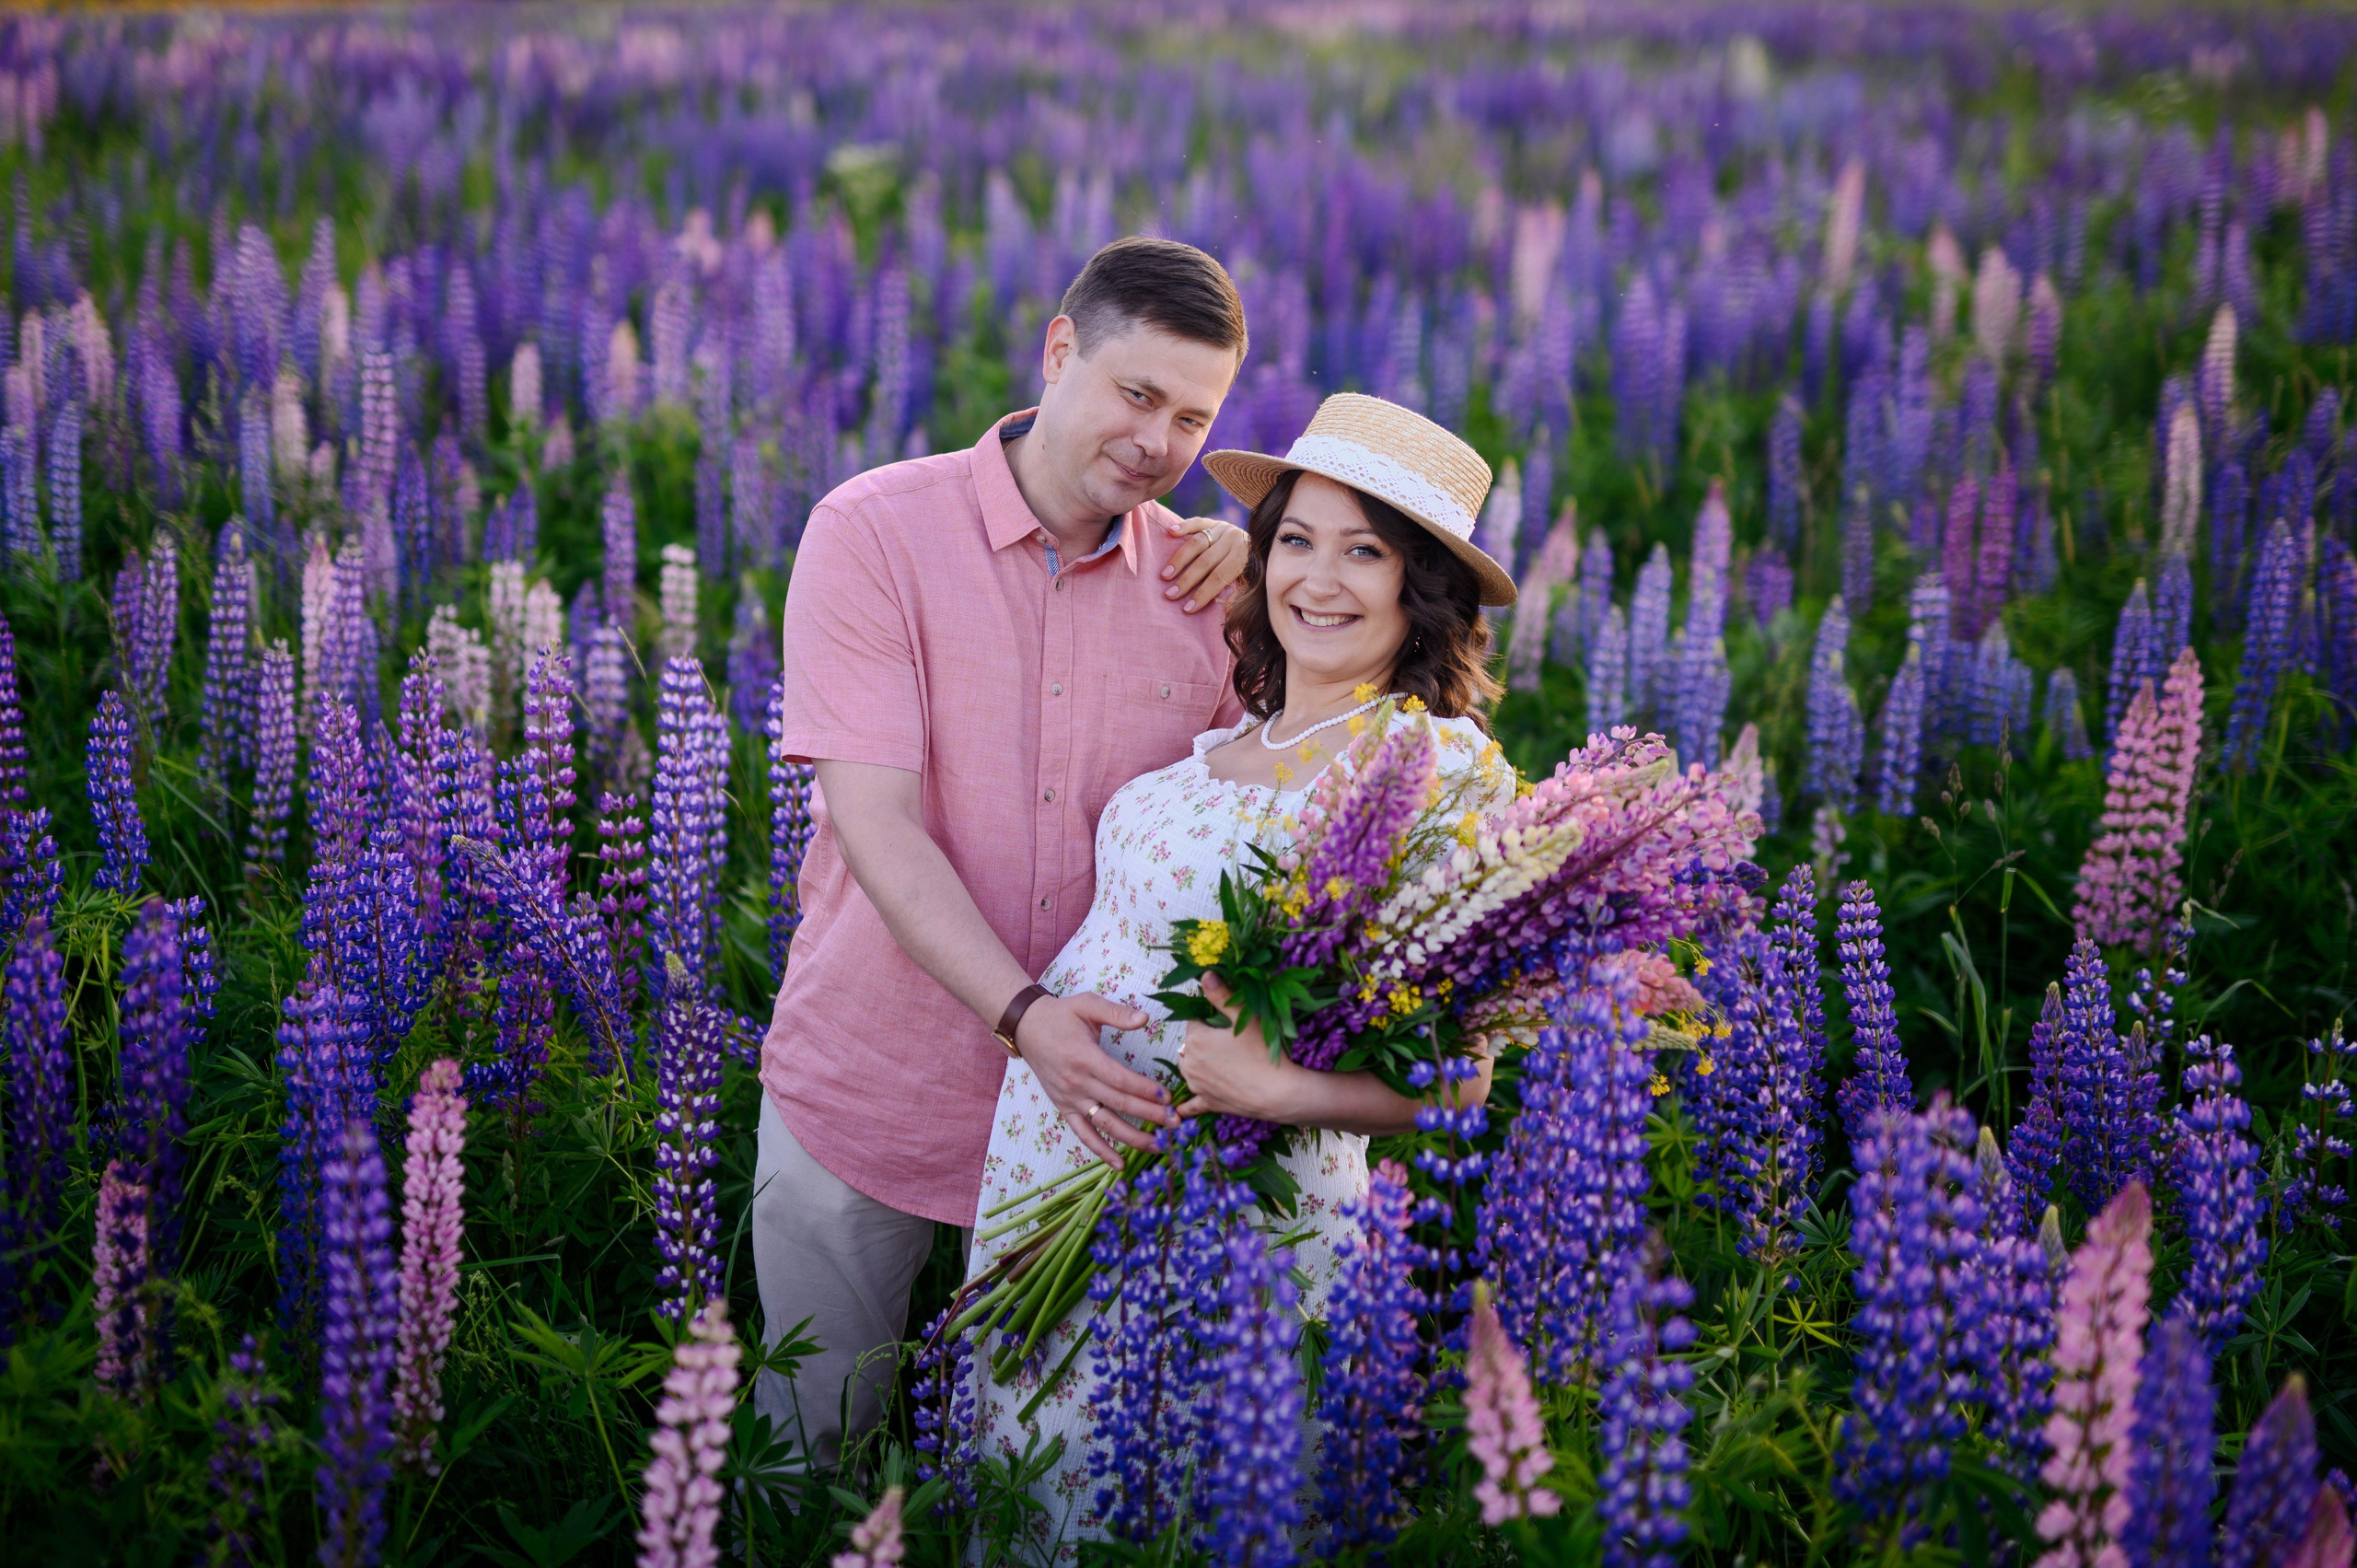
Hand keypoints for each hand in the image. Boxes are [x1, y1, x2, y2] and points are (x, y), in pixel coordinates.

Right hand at [1013, 992, 1178, 1167]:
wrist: (1027, 1028)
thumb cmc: (1061, 1015)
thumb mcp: (1087, 1005)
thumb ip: (1116, 1013)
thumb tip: (1144, 1018)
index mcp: (1085, 1058)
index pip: (1120, 1079)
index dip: (1145, 1090)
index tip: (1168, 1098)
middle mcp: (1078, 1083)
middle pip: (1119, 1104)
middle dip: (1150, 1115)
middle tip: (1175, 1123)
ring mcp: (1070, 1099)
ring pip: (1105, 1124)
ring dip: (1132, 1138)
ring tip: (1158, 1145)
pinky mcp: (1064, 1108)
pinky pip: (1083, 1134)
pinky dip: (1101, 1151)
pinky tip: (1120, 1164)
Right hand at [1161, 516, 1249, 612]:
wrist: (1261, 542)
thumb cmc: (1252, 570)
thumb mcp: (1251, 580)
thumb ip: (1239, 591)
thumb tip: (1227, 610)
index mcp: (1244, 557)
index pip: (1220, 577)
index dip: (1203, 594)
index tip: (1188, 609)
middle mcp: (1234, 540)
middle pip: (1206, 562)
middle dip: (1186, 580)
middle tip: (1170, 595)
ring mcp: (1223, 528)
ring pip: (1197, 543)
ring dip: (1179, 560)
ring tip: (1165, 576)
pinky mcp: (1213, 521)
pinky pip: (1197, 522)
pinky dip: (1184, 526)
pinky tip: (1171, 532)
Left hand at [1176, 974, 1302, 1122]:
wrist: (1278, 1092)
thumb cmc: (1262, 1052)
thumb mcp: (1244, 1018)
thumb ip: (1221, 995)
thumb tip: (1204, 974)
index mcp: (1195, 1039)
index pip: (1194, 1020)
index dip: (1209, 1018)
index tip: (1225, 1021)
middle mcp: (1189, 1062)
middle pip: (1190, 1043)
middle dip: (1203, 1040)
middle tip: (1228, 1042)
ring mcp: (1197, 1085)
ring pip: (1190, 1067)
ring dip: (1198, 1063)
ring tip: (1221, 1061)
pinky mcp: (1207, 1103)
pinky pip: (1192, 1103)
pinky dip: (1188, 1104)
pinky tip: (1180, 1110)